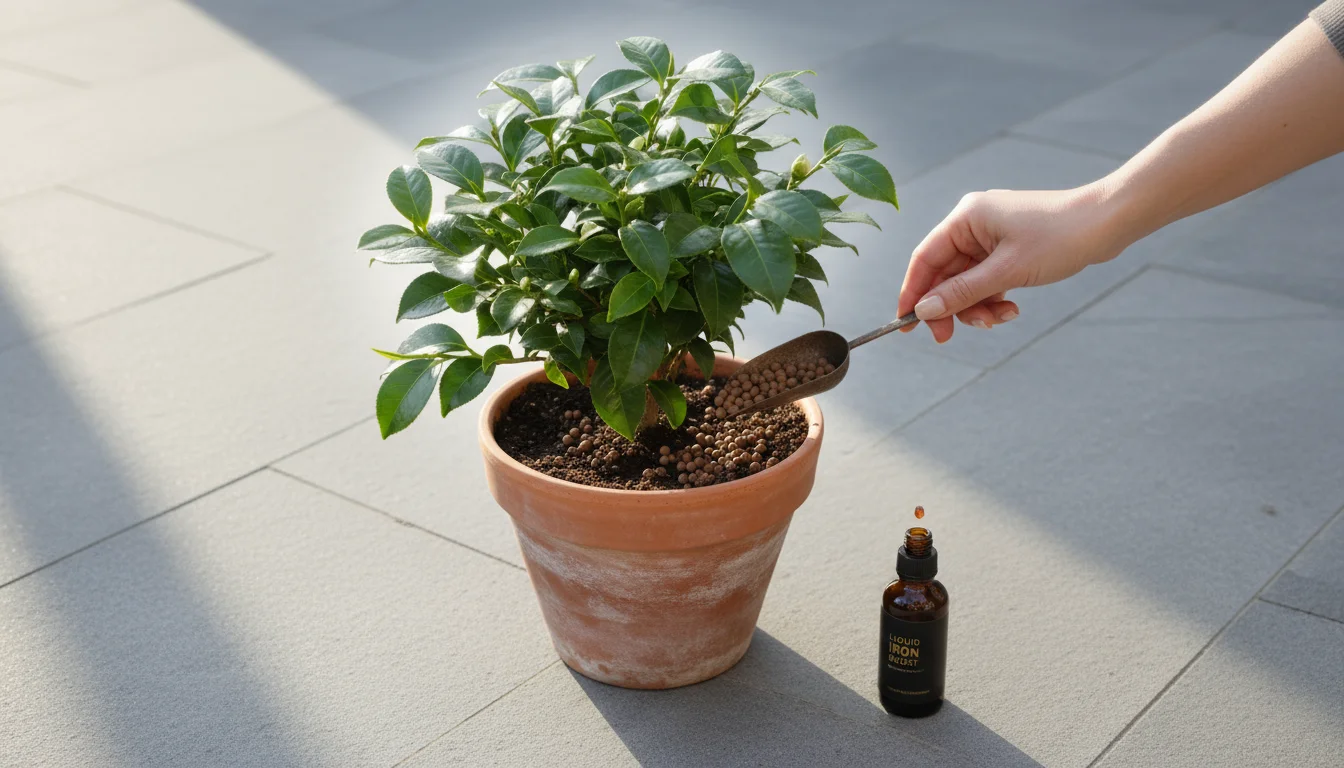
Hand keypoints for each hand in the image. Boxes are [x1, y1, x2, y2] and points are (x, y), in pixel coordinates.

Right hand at [896, 185, 1126, 342]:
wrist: (1109, 222)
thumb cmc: (1060, 237)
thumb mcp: (1006, 272)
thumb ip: (962, 293)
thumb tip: (924, 311)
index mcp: (966, 218)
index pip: (925, 259)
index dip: (912, 293)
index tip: (906, 325)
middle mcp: (973, 223)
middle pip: (944, 274)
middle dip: (951, 306)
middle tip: (951, 337)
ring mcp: (992, 236)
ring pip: (967, 281)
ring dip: (977, 306)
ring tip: (1000, 319)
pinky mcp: (1009, 247)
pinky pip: (987, 279)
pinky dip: (994, 297)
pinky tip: (1012, 309)